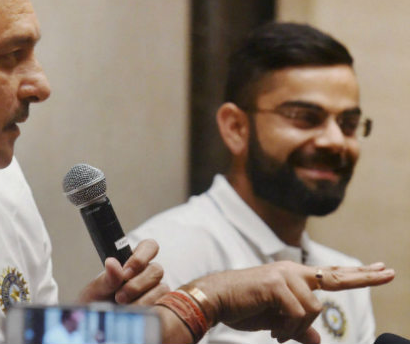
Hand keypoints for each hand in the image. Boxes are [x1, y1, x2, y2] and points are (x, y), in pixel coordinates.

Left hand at [78, 239, 168, 304]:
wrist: (99, 325)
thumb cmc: (98, 302)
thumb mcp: (97, 289)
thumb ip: (107, 277)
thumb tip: (112, 263)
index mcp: (132, 260)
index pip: (149, 247)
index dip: (141, 257)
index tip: (125, 273)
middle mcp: (147, 272)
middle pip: (156, 269)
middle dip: (137, 284)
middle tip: (119, 296)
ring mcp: (155, 289)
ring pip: (160, 287)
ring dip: (142, 298)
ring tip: (124, 306)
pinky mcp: (160, 305)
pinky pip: (162, 303)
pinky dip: (147, 308)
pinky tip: (134, 313)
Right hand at [197, 261, 393, 343]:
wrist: (216, 299)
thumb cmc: (244, 307)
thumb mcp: (276, 321)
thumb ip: (298, 327)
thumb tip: (317, 340)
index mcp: (294, 276)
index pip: (332, 275)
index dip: (358, 274)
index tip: (381, 270)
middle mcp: (293, 270)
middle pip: (336, 277)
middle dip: (365, 277)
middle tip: (390, 273)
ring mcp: (285, 275)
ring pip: (314, 308)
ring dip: (297, 328)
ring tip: (278, 333)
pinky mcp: (276, 284)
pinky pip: (298, 312)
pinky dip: (288, 328)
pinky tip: (274, 332)